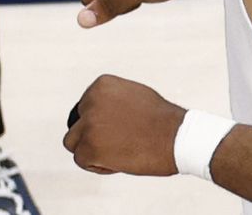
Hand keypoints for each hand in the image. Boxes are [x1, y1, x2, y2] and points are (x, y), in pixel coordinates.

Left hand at [63, 75, 184, 175]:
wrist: (177, 137)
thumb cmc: (161, 120)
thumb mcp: (133, 95)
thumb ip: (110, 100)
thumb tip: (92, 111)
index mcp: (101, 85)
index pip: (85, 108)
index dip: (102, 121)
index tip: (121, 127)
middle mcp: (91, 102)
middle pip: (77, 125)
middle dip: (93, 135)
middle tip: (118, 141)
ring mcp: (89, 125)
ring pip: (74, 143)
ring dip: (92, 149)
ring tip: (118, 150)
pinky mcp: (89, 148)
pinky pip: (82, 160)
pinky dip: (99, 165)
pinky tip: (120, 159)